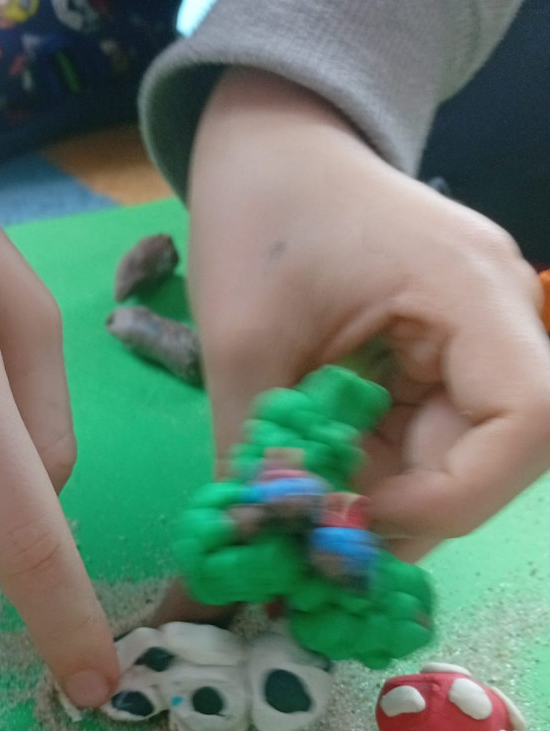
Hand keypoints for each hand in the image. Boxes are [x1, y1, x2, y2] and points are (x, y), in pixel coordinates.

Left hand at [187, 69, 549, 561]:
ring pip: (457, 461)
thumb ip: (257, 448)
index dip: (457, 494)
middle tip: (321, 545)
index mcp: (468, 291)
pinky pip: (424, 444)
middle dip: (410, 513)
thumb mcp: (240, 339)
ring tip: (308, 518)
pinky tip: (318, 485)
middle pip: (496, 455)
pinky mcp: (438, 365)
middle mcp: (492, 322)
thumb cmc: (259, 217)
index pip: (527, 418)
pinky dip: (375, 479)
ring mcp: (470, 345)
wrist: (273, 151)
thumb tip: (259, 548)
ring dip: (388, 503)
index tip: (360, 515)